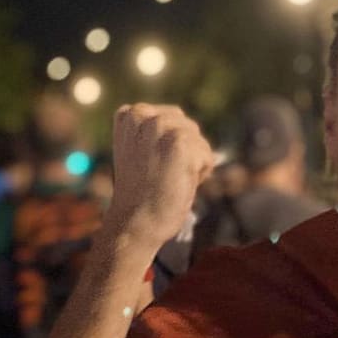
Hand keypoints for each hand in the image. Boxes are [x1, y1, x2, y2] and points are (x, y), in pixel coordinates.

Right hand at [105, 104, 213, 249]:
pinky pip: (207, 156)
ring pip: (199, 142)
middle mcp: (142, 114)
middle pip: (189, 127)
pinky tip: (178, 184)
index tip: (150, 167)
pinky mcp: (179, 142)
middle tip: (160, 176)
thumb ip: (157, 134)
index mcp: (130, 114)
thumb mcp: (140, 153)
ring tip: (167, 180)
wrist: (135, 223)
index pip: (173, 119)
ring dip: (192, 165)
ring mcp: (161, 126)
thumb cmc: (140, 194)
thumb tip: (196, 137)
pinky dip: (200, 174)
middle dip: (184, 154)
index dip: (169, 148)